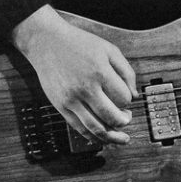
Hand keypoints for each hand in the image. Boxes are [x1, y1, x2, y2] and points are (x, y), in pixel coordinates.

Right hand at [11, 5, 136, 144]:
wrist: (46, 42)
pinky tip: (101, 138)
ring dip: (111, 137)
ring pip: (95, 128)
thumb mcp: (108, 50)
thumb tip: (134, 96)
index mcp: (99, 72)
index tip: (126, 99)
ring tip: (120, 138)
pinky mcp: (60, 106)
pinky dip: (92, 137)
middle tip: (127, 119)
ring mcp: (71, 99)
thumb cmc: (79, 44)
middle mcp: (85, 88)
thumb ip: (126, 71)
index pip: (123, 98)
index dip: (129, 101)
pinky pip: (78, 128)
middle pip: (111, 117)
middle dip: (124, 122)